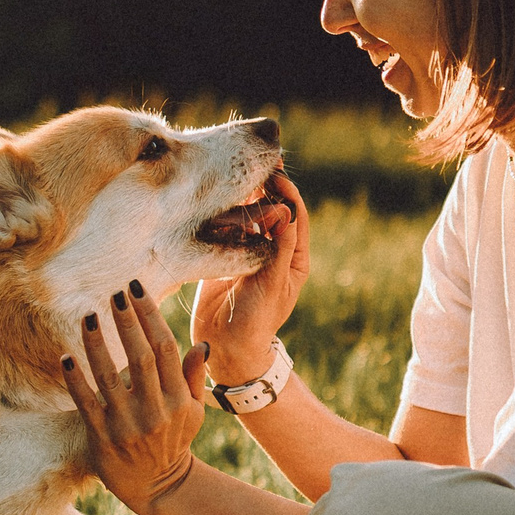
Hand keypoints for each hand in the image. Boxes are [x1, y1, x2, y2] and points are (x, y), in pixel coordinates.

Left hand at [59, 279, 212, 514]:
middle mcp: (155, 410)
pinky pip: (85, 403)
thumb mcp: (193, 411)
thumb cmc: (174, 441)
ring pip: (109, 377)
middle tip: (114, 293)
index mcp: (178, 399)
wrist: (158, 487)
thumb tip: (201, 344)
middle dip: (127, 322)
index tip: (135, 289)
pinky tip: (66, 357)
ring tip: (87, 316)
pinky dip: (75, 380)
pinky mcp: (102, 438)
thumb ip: (194, 377)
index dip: (150, 315)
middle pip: (140, 356)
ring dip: (96, 344)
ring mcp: (127, 425)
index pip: (164, 347)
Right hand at [193, 170, 309, 386]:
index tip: (277, 176)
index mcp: (294, 257)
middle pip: (272, 210)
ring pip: (247, 216)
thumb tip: (286, 212)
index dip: (288, 193)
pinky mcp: (223, 255)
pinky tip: (218, 202)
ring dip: (243, 200)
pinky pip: (226, 228)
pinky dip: (223, 215)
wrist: (225, 346)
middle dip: (265, 189)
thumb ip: (279, 248)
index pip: (296, 216)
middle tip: (255, 167)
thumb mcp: (272, 284)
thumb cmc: (257, 321)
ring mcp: (247, 251)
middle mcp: (273, 250)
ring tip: (235, 185)